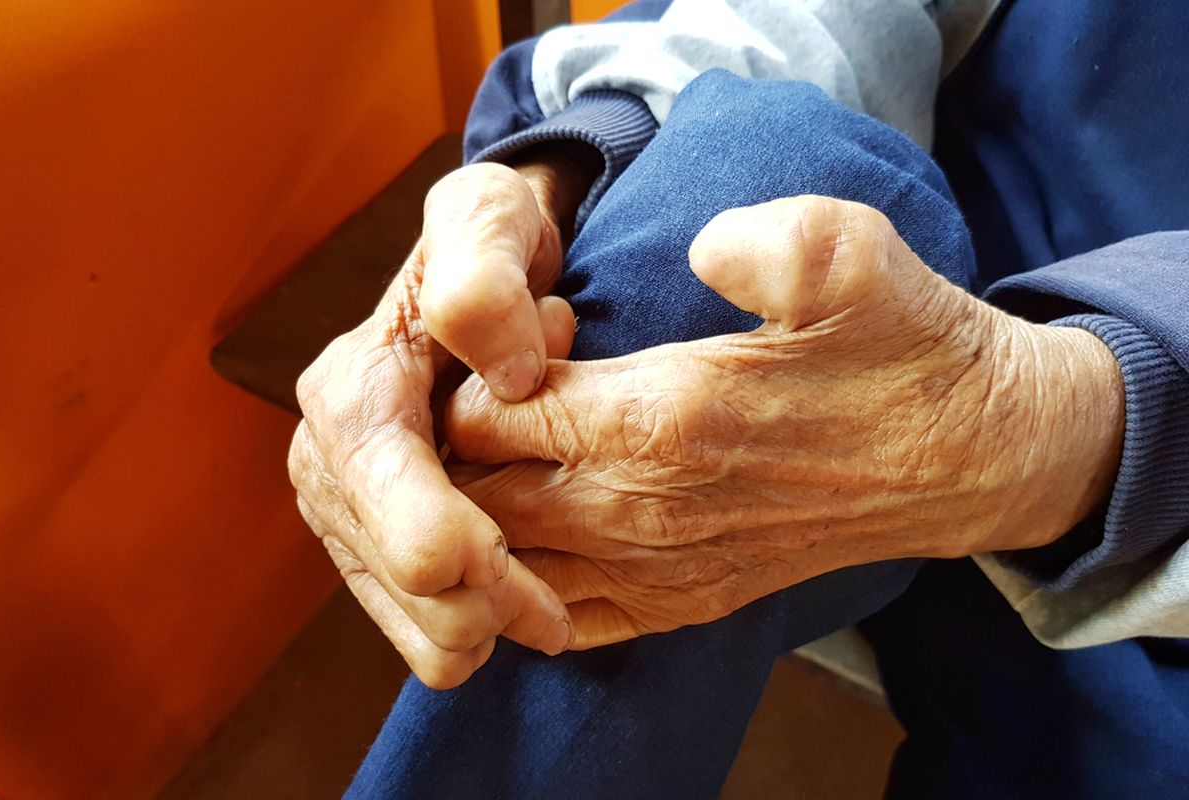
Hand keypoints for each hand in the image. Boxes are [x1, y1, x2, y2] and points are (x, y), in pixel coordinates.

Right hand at [288, 147, 597, 687]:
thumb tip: (504, 381)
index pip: (413, 529)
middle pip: (416, 590)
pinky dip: (471, 629)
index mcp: (351, 399)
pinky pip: (419, 632)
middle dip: (490, 604)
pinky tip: (509, 592)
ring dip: (486, 624)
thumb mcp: (488, 221)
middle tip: (557, 595)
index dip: (479, 562)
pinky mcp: (367, 542)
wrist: (480, 273)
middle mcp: (329, 461)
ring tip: (541, 585)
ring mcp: (345, 507)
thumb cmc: (490, 243)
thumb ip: (484, 282)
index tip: (536, 567)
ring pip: (418, 628)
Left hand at [444, 196, 1124, 648]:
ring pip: (507, 566)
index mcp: (664, 418)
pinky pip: (565, 620)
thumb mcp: (857, 260)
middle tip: (470, 399)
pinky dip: (524, 587)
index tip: (493, 342)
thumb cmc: (902, 352)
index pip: (487, 416)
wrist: (969, 456)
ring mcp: (661, 571)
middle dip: (447, 453)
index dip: (463, 375)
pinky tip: (529, 538)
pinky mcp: (683, 603)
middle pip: (476, 498)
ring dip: (476, 519)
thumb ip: (772, 243)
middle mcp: (645, 510)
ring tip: (490, 461)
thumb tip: (696, 248)